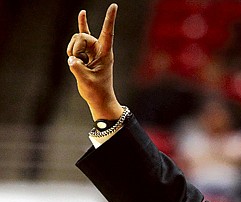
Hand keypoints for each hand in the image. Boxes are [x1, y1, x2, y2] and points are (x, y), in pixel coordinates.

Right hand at [67, 4, 123, 119]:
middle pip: (82, 37)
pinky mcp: (86, 52)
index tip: (114, 5)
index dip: (109, 19)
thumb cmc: (96, 91)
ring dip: (72, 50)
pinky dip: (81, 24)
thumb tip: (71, 59)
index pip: (108, 33)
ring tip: (77, 63)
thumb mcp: (86, 80)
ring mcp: (92, 49)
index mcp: (105, 54)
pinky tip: (82, 13)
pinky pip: (80, 36)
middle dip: (75, 47)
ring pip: (76, 40)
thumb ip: (77, 68)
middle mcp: (99, 49)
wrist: (98, 98)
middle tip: (76, 61)